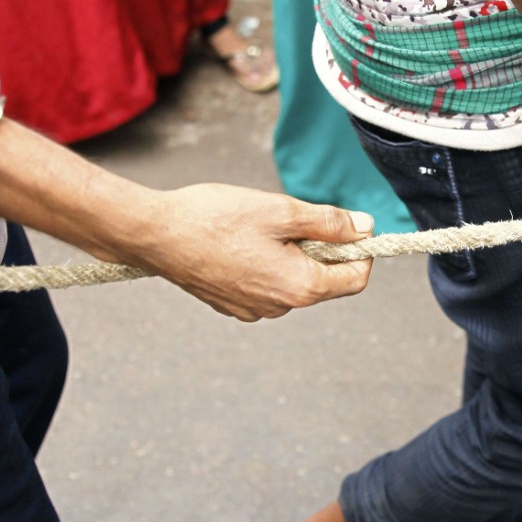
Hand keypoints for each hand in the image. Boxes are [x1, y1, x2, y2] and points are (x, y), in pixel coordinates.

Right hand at [136, 185, 373, 320]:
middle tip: (290, 218)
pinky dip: (264, 264)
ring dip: (290, 256)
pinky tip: (239, 243)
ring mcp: (253, 310)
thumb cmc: (215, 219)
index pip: (355, 279)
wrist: (155, 234)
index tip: (347, 225)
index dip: (360, 250)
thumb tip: (365, 228)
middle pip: (324, 280)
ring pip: (292, 281)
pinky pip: (265, 286)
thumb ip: (329, 222)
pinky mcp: (232, 305)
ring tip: (257, 229)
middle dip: (319, 249)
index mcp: (300, 286)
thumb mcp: (282, 211)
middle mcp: (280, 307)